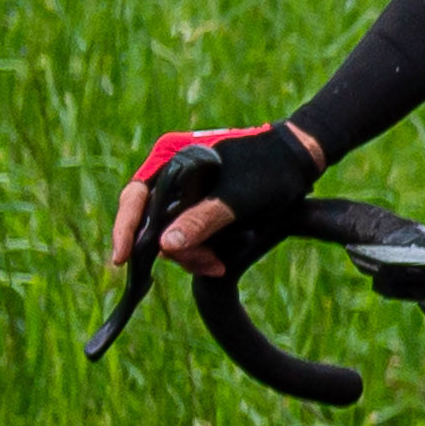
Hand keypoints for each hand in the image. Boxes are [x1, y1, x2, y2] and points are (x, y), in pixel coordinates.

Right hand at [109, 123, 319, 277]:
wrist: (302, 159)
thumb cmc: (272, 172)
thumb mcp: (238, 200)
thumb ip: (202, 220)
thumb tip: (165, 246)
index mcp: (171, 159)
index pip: (135, 196)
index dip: (125, 228)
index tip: (121, 259)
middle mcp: (172, 173)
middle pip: (153, 219)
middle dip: (174, 249)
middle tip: (206, 266)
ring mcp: (187, 190)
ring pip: (172, 230)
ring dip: (191, 252)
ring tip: (216, 265)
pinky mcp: (203, 204)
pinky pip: (189, 231)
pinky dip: (200, 247)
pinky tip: (217, 261)